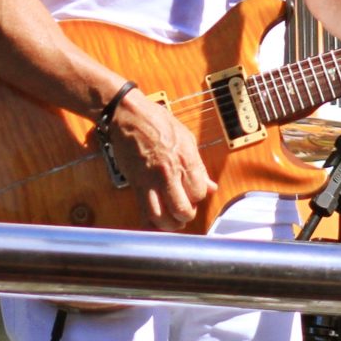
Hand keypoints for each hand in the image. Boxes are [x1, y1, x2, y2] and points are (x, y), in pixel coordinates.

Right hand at [106, 87, 214, 229]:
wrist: (128, 115)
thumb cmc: (157, 121)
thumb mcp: (186, 139)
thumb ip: (199, 167)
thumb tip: (211, 186)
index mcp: (186, 160)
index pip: (200, 193)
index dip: (198, 197)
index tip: (193, 193)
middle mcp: (169, 173)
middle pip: (183, 210)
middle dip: (185, 215)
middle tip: (183, 210)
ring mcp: (151, 180)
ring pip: (162, 217)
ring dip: (169, 224)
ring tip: (172, 220)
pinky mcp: (136, 184)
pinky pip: (144, 212)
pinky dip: (151, 223)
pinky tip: (156, 221)